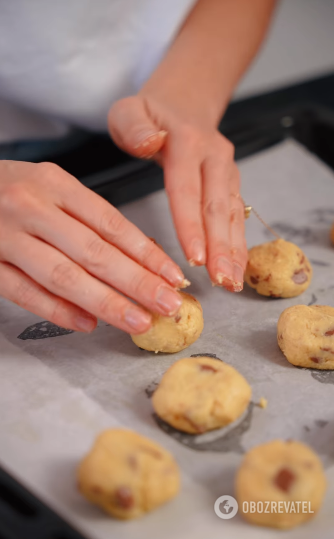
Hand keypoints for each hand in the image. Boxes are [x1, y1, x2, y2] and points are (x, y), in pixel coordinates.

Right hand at [0, 161, 185, 332]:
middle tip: (168, 305)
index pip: (112, 224)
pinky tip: (86, 323)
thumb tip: (136, 258)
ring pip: (63, 275)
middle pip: (94, 252)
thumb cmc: (9, 190)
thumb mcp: (49, 187)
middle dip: (137, 283)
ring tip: (137, 321)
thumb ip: (86, 218)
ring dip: (105, 302)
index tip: (173, 277)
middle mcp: (30, 207)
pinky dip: (57, 310)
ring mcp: (4, 237)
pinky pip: (24, 292)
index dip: (146, 254)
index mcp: (54, 183)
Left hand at [108, 95, 246, 290]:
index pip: (187, 190)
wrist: (185, 101)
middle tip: (221, 281)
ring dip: (234, 250)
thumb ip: (133, 127)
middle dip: (220, 248)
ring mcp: (226, 170)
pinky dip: (237, 244)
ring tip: (232, 282)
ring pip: (232, 214)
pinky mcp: (230, 183)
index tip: (194, 258)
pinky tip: (237, 269)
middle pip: (217, 207)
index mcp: (187, 142)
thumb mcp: (129, 111)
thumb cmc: (151, 113)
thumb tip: (151, 143)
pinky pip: (236, 215)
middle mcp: (214, 157)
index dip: (191, 226)